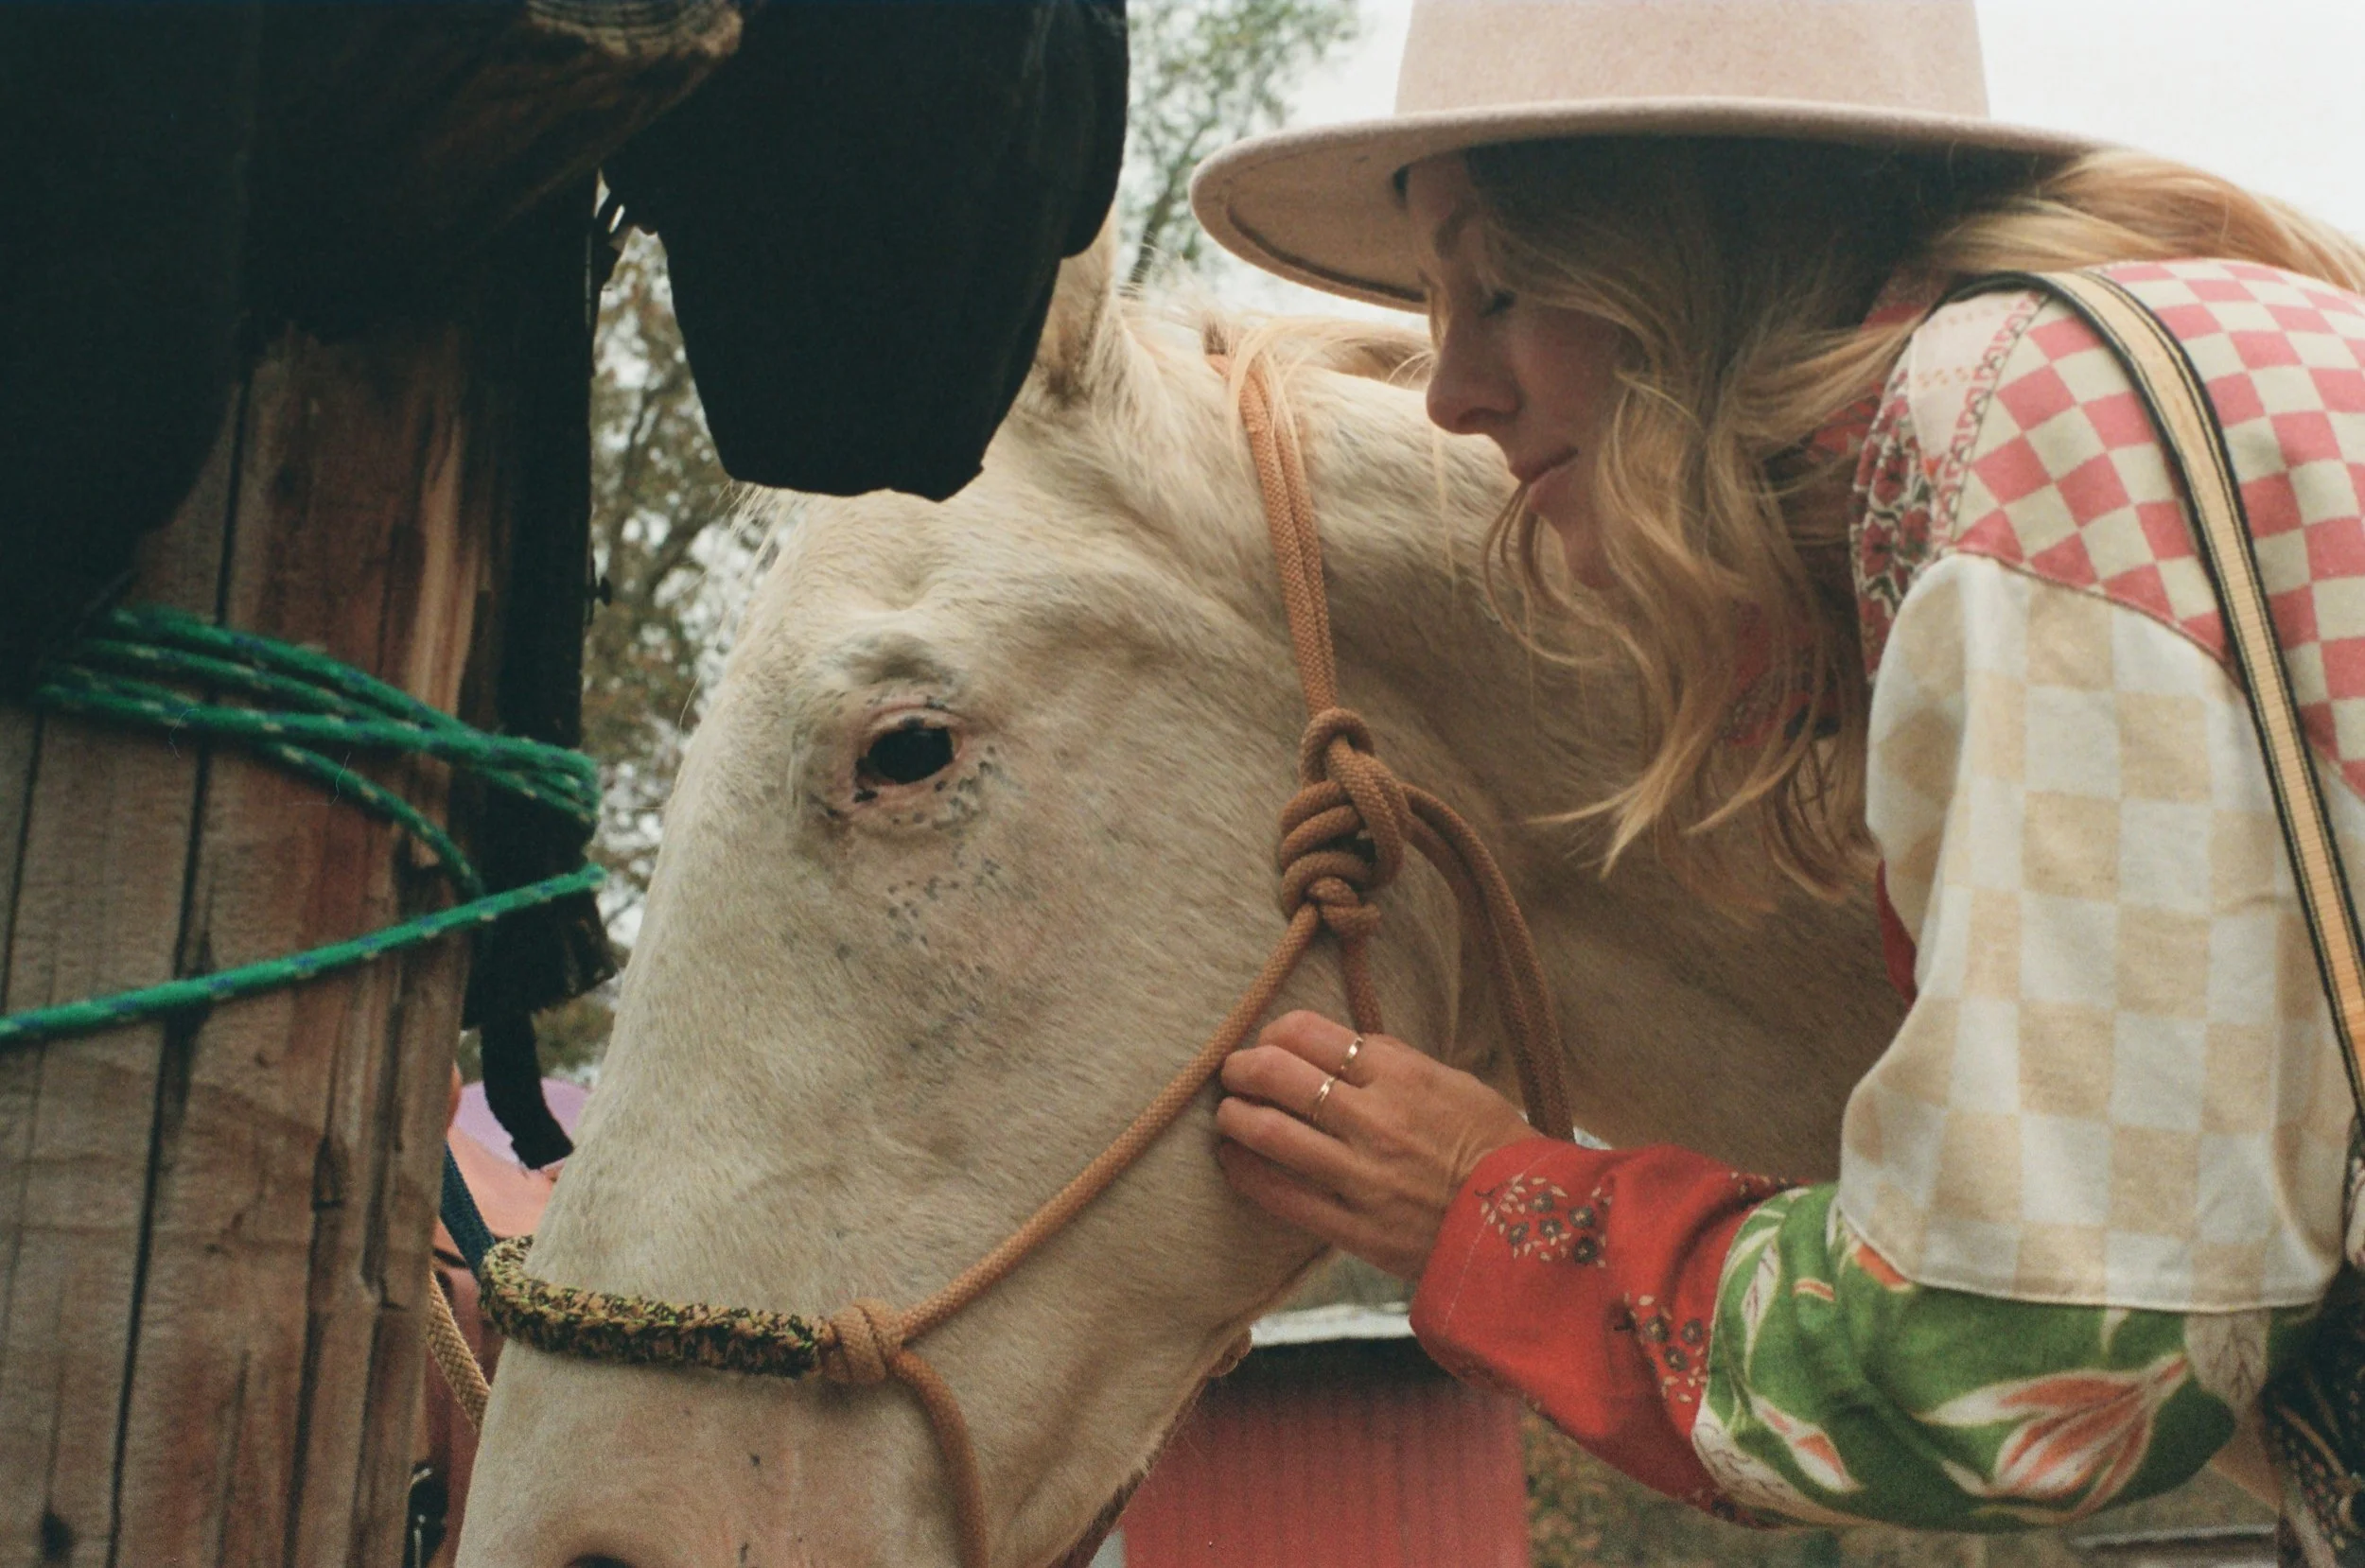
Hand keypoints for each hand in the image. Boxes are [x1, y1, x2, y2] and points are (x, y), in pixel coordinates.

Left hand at [1214, 1009, 1534, 1280]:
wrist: (1528, 1229)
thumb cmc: (1494, 1147)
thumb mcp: (1455, 1084)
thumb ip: (1395, 1061)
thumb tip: (1339, 1044)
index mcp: (1404, 1076)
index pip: (1312, 1035)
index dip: (1277, 1032)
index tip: (1270, 1039)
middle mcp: (1377, 1120)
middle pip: (1279, 1076)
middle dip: (1243, 1067)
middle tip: (1234, 1071)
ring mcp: (1363, 1176)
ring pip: (1271, 1133)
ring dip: (1235, 1116)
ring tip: (1228, 1112)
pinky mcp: (1355, 1228)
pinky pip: (1282, 1196)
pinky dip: (1246, 1172)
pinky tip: (1232, 1160)